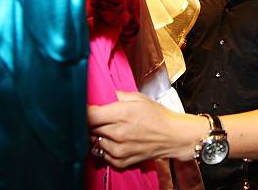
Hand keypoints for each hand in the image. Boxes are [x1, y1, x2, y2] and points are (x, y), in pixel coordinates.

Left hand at [87, 91, 203, 167]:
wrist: (173, 136)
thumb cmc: (158, 116)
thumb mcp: (139, 98)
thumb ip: (117, 96)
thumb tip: (102, 95)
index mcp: (122, 114)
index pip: (89, 114)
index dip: (84, 110)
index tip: (86, 108)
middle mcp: (117, 133)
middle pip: (89, 128)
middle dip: (92, 121)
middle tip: (100, 117)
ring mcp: (118, 150)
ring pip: (93, 141)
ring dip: (97, 134)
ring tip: (109, 128)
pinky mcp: (120, 162)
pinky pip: (101, 154)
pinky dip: (104, 147)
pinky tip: (114, 140)